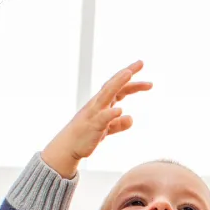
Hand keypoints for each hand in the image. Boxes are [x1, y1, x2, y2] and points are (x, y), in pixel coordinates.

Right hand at [42, 61, 151, 177]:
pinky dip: (110, 113)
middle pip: (113, 85)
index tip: (141, 66)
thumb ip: (118, 124)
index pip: (118, 88)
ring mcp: (94, 114)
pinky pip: (102, 119)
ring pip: (106, 95)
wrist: (69, 147)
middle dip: (126, 74)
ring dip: (117, 84)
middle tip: (140, 62)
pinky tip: (120, 109)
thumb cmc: (87, 136)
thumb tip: (130, 118)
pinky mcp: (93, 126)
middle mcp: (98, 104)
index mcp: (102, 104)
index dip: (130, 78)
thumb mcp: (107, 129)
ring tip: (128, 74)